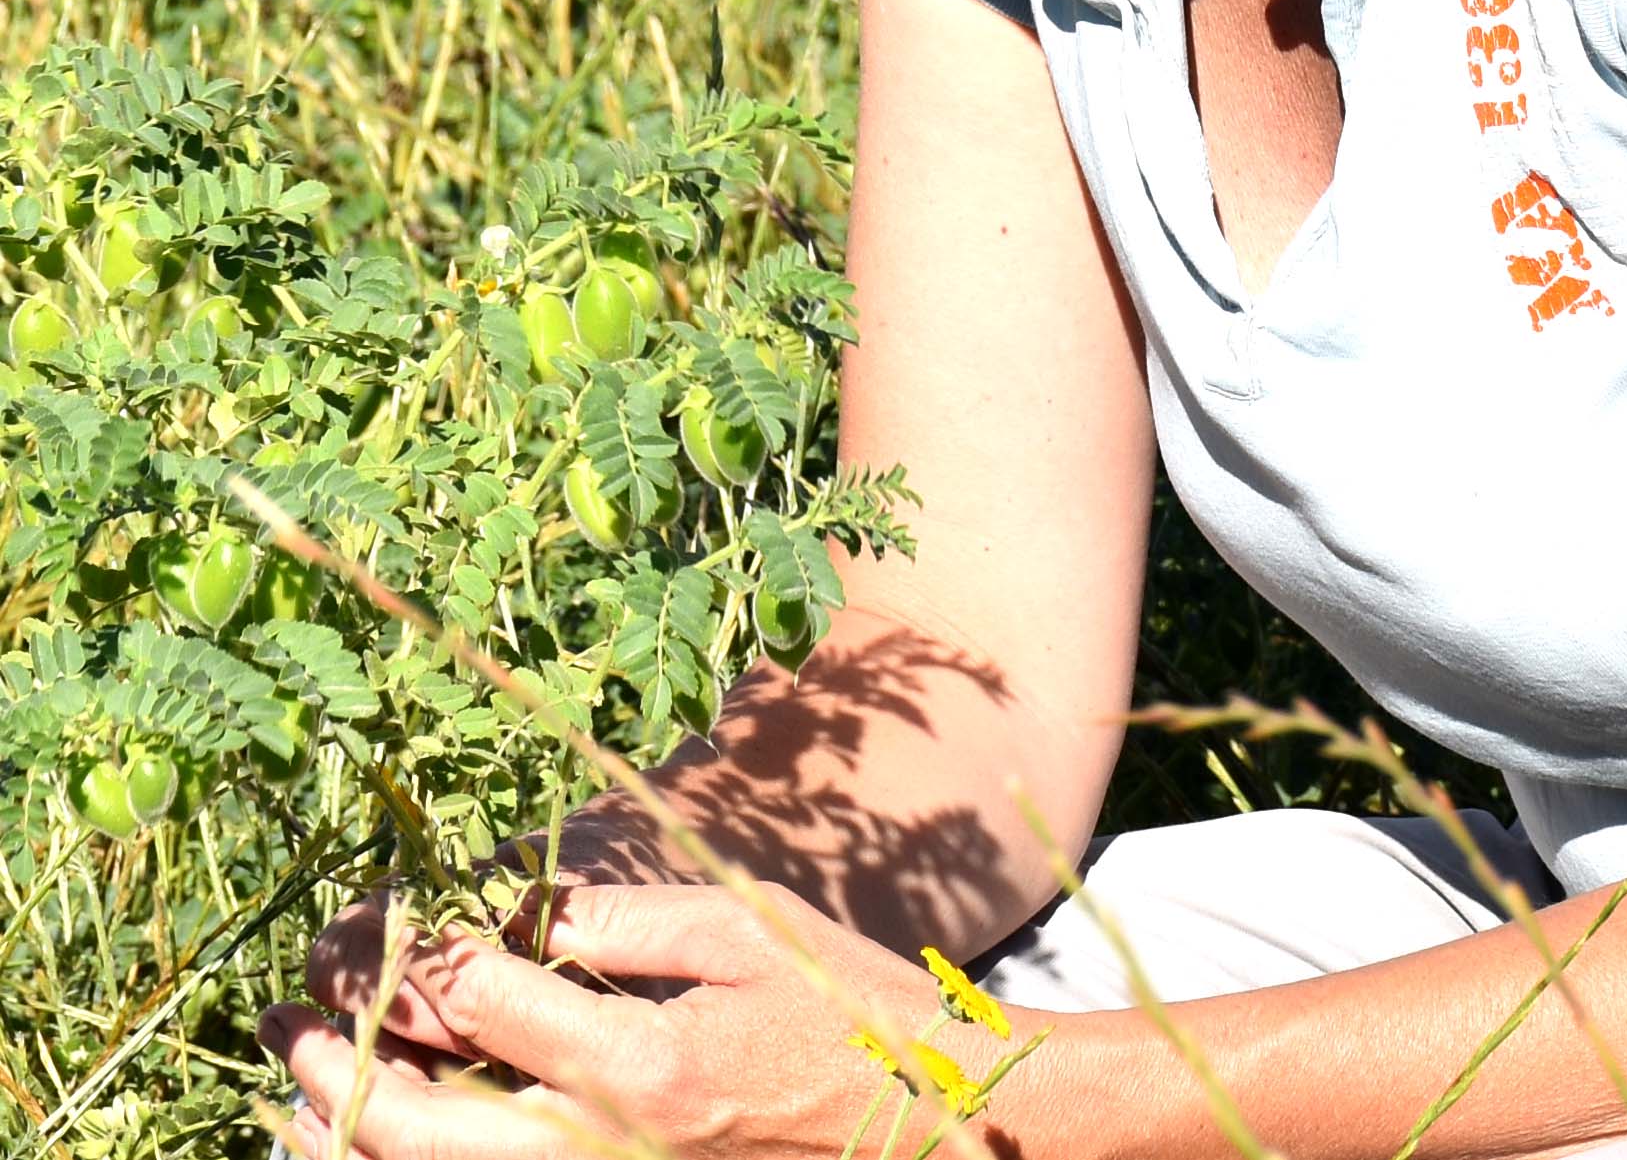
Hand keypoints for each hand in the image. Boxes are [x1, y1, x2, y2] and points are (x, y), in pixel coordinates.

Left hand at [261, 877, 1053, 1159]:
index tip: (359, 925)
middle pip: (422, 1129)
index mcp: (639, 1067)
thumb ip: (620, 923)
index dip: (406, 956)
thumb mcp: (738, 930)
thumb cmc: (835, 1010)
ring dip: (354, 1144)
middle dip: (336, 1072)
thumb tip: (516, 913)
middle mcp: (605, 1154)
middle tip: (283, 1023)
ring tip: (295, 1101)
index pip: (480, 1003)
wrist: (921, 1128)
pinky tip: (382, 1149)